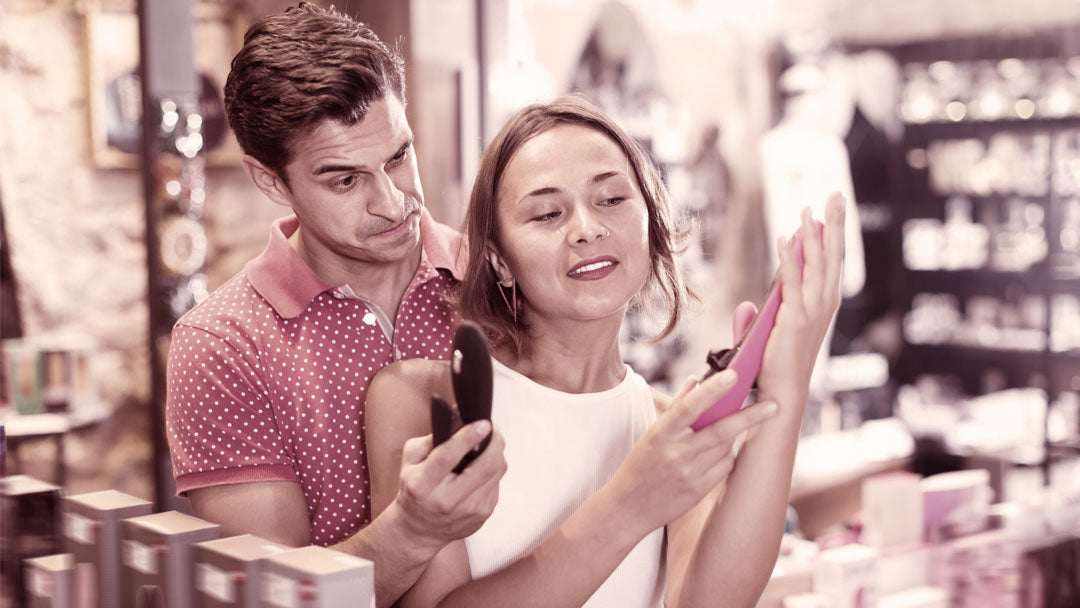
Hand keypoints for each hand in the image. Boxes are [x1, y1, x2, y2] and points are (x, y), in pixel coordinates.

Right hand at [393, 420, 506, 548]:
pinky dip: (492, 470)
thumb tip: (460, 423)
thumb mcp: (410, 462)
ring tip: (488, 444)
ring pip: (496, 473)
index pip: (448, 457)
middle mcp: (447, 501)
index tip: (483, 423)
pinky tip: (481, 468)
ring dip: (496, 453)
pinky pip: (496, 484)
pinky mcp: (483, 515)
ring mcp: (469, 511)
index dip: (469, 437)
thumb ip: (430, 440)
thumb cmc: (413, 489)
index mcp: (423, 485)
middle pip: (485, 466)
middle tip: (493, 428)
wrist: (418, 531)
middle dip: (495, 442)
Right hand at [608, 371, 779, 532]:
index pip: (690, 406)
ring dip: (733, 436)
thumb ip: (676, 406)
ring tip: (727, 432)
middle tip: (775, 405)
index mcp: (661, 433)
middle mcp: (676, 453)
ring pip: (726, 448)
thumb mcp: (652, 433)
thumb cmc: (641, 464)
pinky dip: (727, 456)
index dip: (713, 389)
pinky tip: (717, 454)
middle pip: (721, 430)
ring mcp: (689, 473)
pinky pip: (725, 466)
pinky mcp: (699, 490)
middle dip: (750, 416)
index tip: (734, 375)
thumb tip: (695, 379)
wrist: (629, 507)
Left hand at [756, 193, 844, 404]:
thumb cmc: (777, 366)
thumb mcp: (769, 335)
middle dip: (834, 223)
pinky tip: (787, 237)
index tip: (835, 207)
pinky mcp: (795, 320)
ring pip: (816, 265)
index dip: (835, 233)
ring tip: (809, 207)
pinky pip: (792, 283)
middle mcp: (824, 305)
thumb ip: (759, 317)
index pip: (832, 261)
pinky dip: (790, 258)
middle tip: (836, 194)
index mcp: (823, 305)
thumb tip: (747, 305)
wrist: (782, 393)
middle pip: (832, 256)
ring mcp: (812, 312)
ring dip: (812, 234)